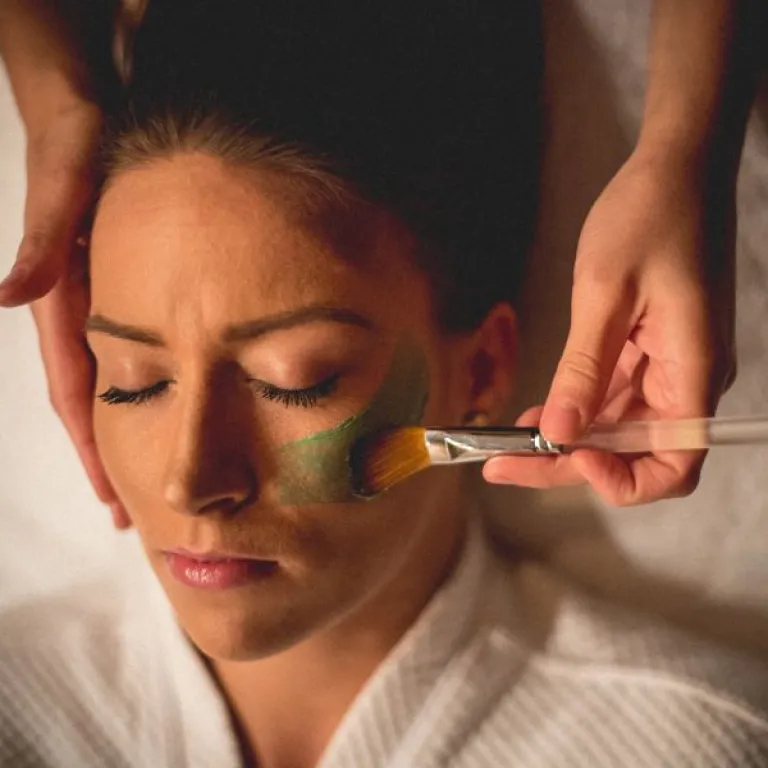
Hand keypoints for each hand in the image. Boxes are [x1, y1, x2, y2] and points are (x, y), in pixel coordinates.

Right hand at [0, 96, 130, 528]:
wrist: (85, 109)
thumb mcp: (62, 182)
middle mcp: (75, 310)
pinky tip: (165, 407)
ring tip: (146, 477)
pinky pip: (129, 350)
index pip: (74, 390)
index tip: (109, 496)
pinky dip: (142, 388)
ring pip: (111, 382)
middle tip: (134, 513)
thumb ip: (39, 236)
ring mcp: (97, 302)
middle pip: (92, 400)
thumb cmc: (75, 140)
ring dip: (125, 431)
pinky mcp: (118, 287)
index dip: (90, 445)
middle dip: (107, 457)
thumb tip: (5, 295)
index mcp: (61, 302)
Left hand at [484, 146, 734, 504]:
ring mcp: (668, 367)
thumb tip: (558, 434)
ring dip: (564, 442)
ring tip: (504, 448)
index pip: (674, 465)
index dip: (623, 481)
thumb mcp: (606, 293)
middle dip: (567, 466)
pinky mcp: (649, 352)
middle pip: (632, 454)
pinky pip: (612, 398)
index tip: (567, 457)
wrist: (677, 168)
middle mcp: (686, 379)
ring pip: (616, 430)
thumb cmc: (651, 216)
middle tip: (501, 467)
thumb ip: (584, 370)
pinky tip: (532, 414)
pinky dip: (573, 410)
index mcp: (692, 370)